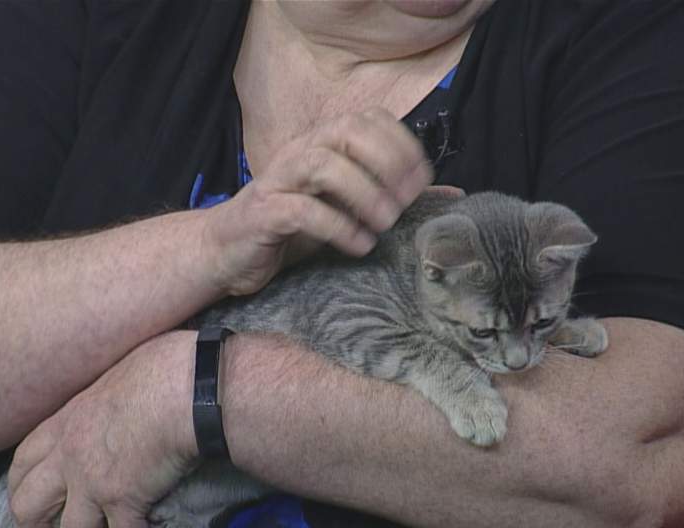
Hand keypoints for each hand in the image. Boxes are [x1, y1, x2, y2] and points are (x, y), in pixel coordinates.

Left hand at [7, 331, 198, 527]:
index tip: (35, 513)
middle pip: (27, 511)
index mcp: (63, 423)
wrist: (189, 386)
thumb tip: (123, 411)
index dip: (22, 494)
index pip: (22, 465)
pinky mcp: (124, 500)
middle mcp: (67, 456)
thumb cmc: (164, 368)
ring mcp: (91, 481)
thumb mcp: (116, 379)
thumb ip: (104, 404)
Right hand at [203, 108, 432, 295]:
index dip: (402, 145)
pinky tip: (360, 246)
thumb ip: (394, 197)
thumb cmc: (295, 227)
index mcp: (323, 143)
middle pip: (348, 131)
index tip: (423, 181)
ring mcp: (279, 179)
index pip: (369, 119)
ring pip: (324, 164)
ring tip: (385, 224)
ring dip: (364, 193)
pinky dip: (338, 227)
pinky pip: (302, 210)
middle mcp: (301, 151)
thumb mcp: (350, 209)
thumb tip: (453, 194)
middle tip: (405, 203)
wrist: (229, 251)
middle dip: (386, 163)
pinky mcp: (263, 213)